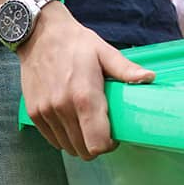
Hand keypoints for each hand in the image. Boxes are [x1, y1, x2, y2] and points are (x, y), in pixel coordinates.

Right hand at [18, 3, 154, 159]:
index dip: (109, 145)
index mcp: (85, 97)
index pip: (98, 144)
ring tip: (85, 124)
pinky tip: (69, 121)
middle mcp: (63, 108)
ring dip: (79, 142)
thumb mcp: (104, 52)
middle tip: (100, 129)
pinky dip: (63, 137)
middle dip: (95, 145)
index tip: (113, 135)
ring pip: (67, 147)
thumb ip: (126, 70)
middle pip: (83, 151)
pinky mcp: (34, 113)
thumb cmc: (76, 43)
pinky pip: (52, 140)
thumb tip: (149, 78)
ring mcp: (46, 112)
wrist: (39, 33)